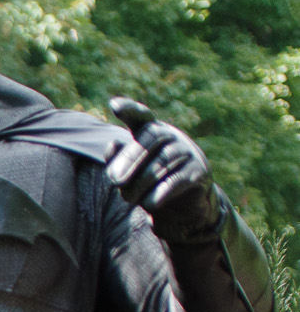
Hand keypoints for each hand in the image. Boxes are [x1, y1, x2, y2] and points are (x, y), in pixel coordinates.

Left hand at [107, 97, 220, 240]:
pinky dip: (160, 192)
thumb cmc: (148, 184)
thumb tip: (112, 145)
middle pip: (151, 137)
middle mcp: (172, 136)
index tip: (114, 105)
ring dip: (140, 183)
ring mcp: (188, 152)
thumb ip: (117, 161)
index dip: (129, 109)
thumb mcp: (129, 173)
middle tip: (114, 180)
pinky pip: (177, 180)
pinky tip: (149, 203)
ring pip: (162, 161)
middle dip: (130, 159)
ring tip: (128, 199)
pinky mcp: (199, 172)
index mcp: (151, 132)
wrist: (183, 206)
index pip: (141, 116)